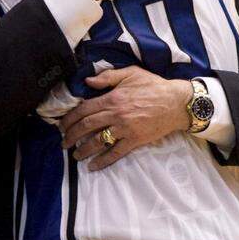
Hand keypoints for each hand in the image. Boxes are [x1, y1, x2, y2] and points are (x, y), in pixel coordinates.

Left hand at [59, 66, 191, 170]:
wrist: (176, 102)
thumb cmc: (153, 86)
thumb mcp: (131, 73)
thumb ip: (107, 77)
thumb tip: (87, 81)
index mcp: (112, 98)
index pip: (84, 110)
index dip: (70, 118)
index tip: (62, 125)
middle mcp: (115, 115)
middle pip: (86, 127)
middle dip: (71, 135)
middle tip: (63, 142)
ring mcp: (125, 129)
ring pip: (98, 142)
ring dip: (83, 150)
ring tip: (75, 155)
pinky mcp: (134, 141)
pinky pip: (115, 153)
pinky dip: (103, 161)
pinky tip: (93, 166)